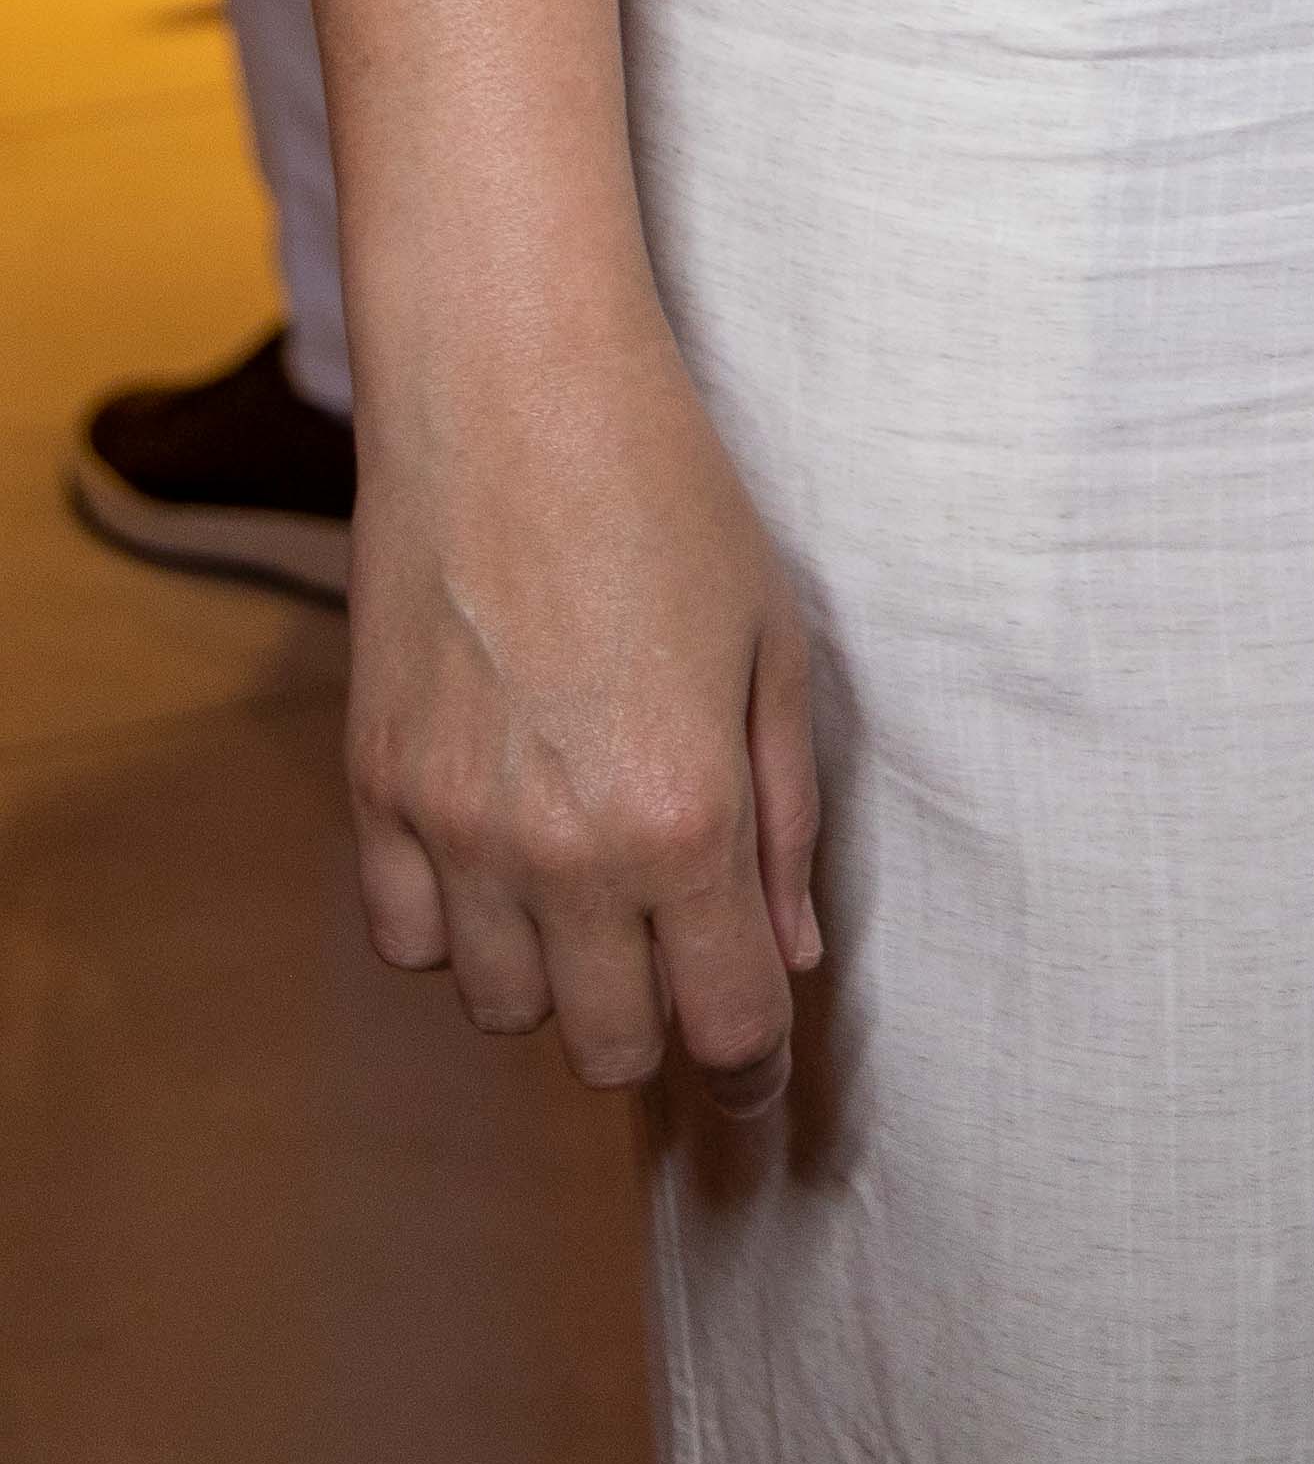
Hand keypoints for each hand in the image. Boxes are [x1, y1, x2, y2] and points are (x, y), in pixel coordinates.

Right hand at [345, 309, 823, 1112]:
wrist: (509, 393)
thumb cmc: (667, 496)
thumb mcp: (773, 646)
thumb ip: (786, 819)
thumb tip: (790, 953)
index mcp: (684, 816)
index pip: (723, 1024)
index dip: (755, 1066)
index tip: (763, 1071)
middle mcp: (562, 849)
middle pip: (609, 1044)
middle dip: (660, 1022)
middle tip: (682, 956)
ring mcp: (453, 829)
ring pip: (502, 1008)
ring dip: (557, 975)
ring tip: (591, 882)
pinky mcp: (373, 792)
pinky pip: (409, 941)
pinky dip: (457, 928)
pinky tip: (500, 852)